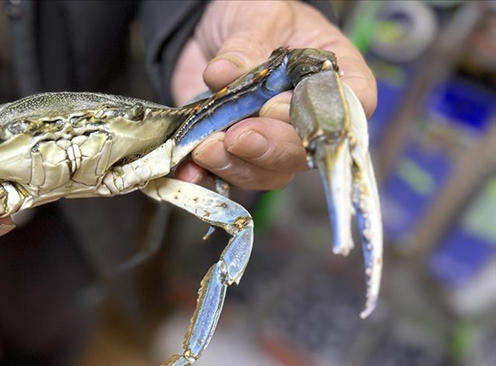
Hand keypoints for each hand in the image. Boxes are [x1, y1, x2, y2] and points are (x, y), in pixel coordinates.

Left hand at [170, 0, 376, 189]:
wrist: (211, 31)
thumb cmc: (255, 17)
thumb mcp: (257, 16)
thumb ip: (246, 44)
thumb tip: (225, 73)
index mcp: (334, 77)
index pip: (348, 108)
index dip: (314, 118)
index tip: (274, 108)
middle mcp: (308, 118)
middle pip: (304, 152)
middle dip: (268, 149)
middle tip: (236, 137)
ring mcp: (273, 140)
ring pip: (267, 172)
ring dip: (236, 166)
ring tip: (205, 149)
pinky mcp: (237, 153)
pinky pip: (229, 176)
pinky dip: (207, 176)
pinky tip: (189, 169)